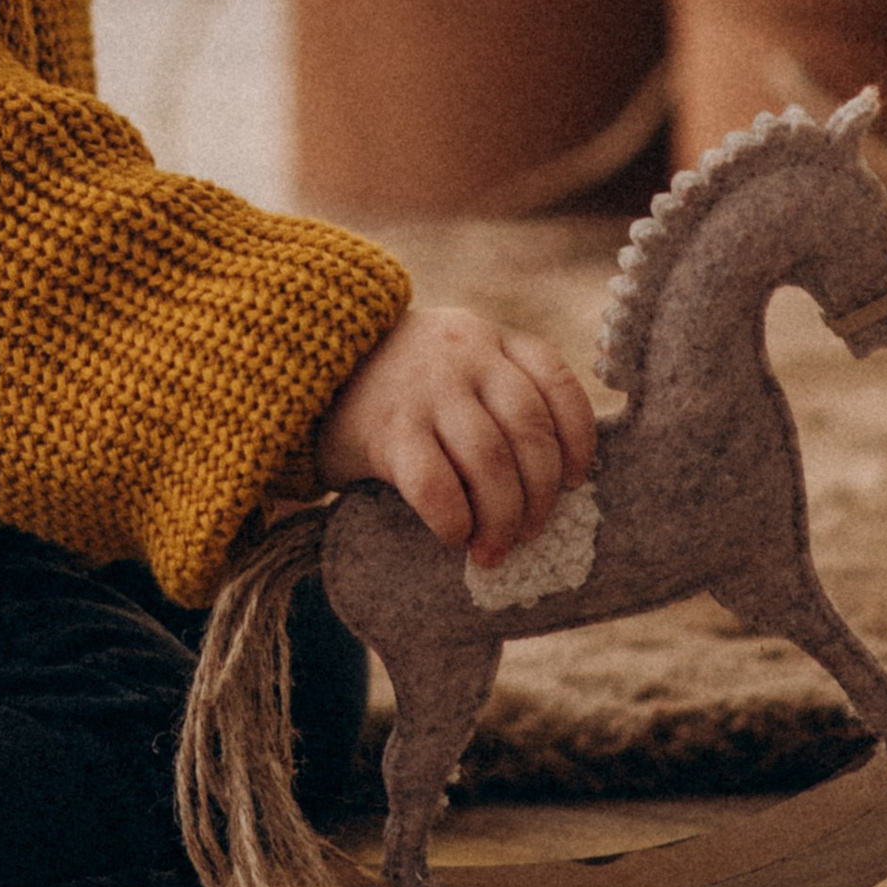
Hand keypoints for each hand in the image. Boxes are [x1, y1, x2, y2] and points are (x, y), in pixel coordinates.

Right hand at [314, 304, 598, 565]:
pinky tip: (453, 535)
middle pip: (529, 430)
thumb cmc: (401, 388)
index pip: (556, 382)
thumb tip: (555, 484)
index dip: (578, 439)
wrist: (308, 369)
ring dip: (502, 517)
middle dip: (540, 494)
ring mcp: (426, 388)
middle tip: (531, 532)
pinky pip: (436, 484)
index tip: (576, 481)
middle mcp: (465, 354)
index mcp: (490, 337)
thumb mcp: (455, 365)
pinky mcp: (389, 427)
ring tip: (493, 548)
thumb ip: (498, 398)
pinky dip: (454, 520)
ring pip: (490, 461)